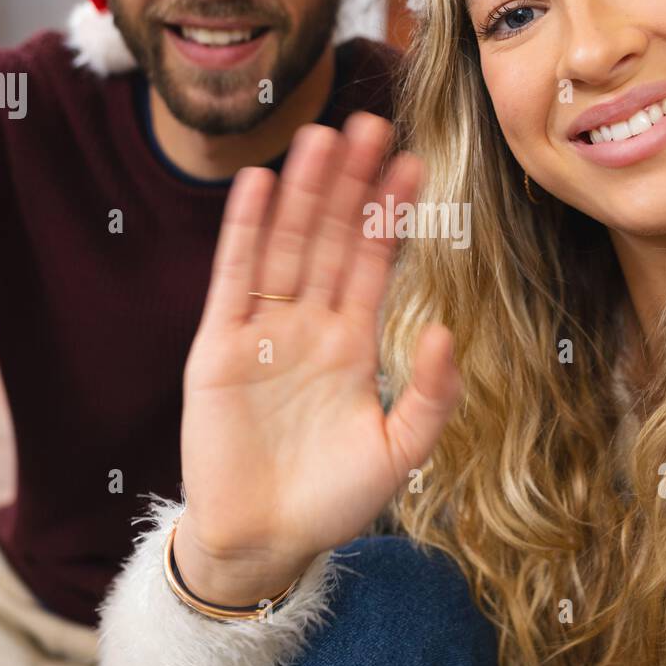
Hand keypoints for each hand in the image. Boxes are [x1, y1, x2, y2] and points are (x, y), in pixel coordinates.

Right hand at [175, 112, 462, 605]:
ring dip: (304, 193)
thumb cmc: (332, 500)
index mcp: (353, 342)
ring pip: (286, 246)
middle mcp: (310, 325)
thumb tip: (446, 329)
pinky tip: (259, 185)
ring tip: (322, 136)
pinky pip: (234, 280)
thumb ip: (428, 394)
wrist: (263, 542)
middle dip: (351, 184)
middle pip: (332, 238)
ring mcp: (264, 331)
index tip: (414, 162)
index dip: (391, 213)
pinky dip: (245, 233)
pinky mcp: (219, 347)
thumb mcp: (400, 451)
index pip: (374, 261)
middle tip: (371, 123)